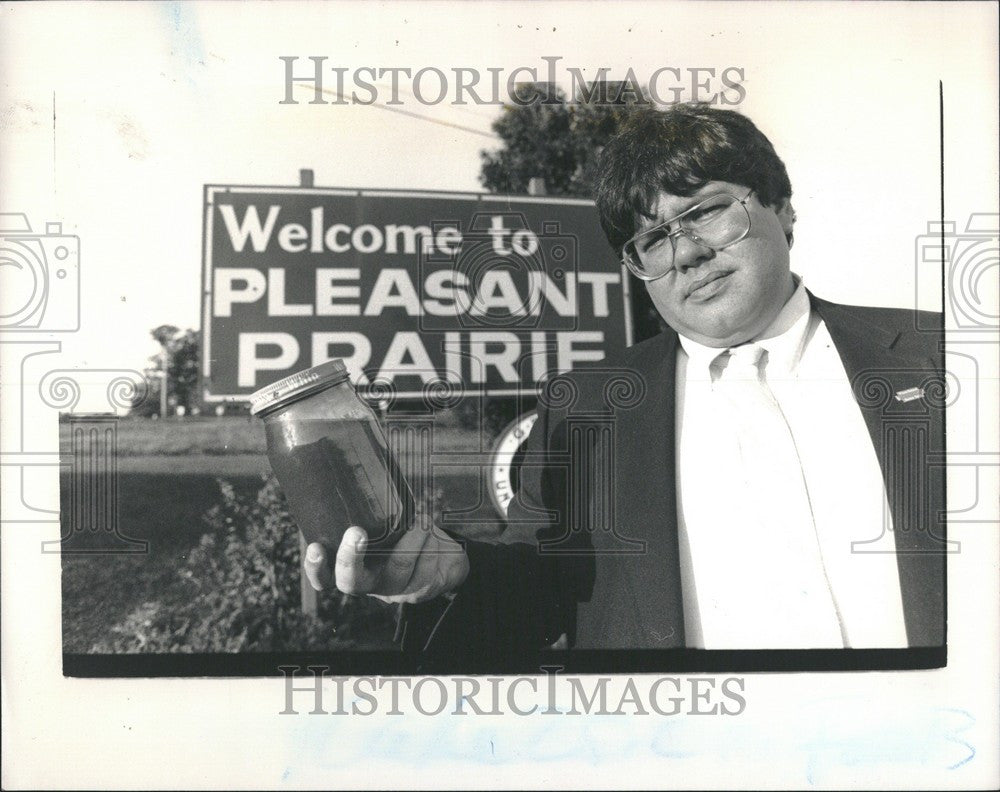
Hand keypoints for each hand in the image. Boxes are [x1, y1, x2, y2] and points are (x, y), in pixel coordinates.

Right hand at [303, 515, 469, 603]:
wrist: (439, 561)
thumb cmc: (400, 532)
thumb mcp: (382, 519)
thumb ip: (365, 499)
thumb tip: (354, 447)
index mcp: (351, 568)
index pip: (324, 577)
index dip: (316, 568)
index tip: (315, 547)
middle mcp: (368, 583)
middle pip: (351, 582)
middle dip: (351, 557)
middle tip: (357, 531)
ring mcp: (393, 589)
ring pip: (397, 568)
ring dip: (410, 540)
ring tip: (421, 520)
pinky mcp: (419, 589)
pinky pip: (424, 567)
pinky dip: (429, 543)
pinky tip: (430, 529)